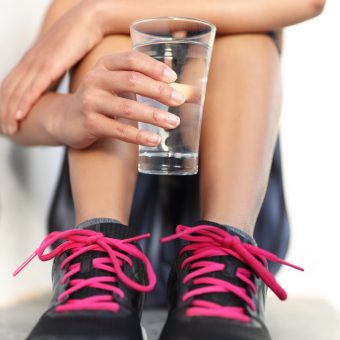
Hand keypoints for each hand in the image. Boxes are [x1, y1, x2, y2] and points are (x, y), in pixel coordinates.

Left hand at [0, 0, 103, 134]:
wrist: (86, 20)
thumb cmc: (76, 41)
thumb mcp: (59, 61)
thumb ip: (52, 75)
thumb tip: (53, 92)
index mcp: (31, 63)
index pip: (11, 86)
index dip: (5, 104)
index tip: (6, 120)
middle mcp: (30, 63)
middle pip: (10, 91)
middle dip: (4, 112)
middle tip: (4, 131)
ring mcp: (39, 63)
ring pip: (18, 92)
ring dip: (10, 112)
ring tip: (8, 129)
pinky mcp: (51, 63)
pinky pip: (34, 86)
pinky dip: (25, 101)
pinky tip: (20, 114)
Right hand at [54, 51, 184, 148]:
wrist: (65, 118)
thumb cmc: (99, 100)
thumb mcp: (113, 84)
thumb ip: (137, 82)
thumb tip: (175, 90)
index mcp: (104, 66)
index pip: (132, 59)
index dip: (154, 67)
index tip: (173, 78)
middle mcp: (95, 80)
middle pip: (132, 80)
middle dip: (159, 90)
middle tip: (179, 100)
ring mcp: (91, 102)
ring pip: (127, 107)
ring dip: (154, 115)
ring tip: (173, 122)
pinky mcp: (90, 123)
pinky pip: (119, 130)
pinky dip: (139, 136)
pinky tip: (155, 140)